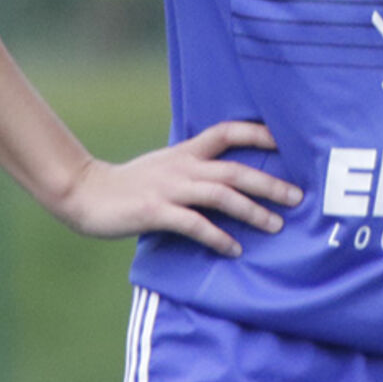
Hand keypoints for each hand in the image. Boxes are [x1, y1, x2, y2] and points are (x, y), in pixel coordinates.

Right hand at [50, 120, 301, 257]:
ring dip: (252, 211)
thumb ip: (195, 168)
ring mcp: (170, 188)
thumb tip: (231, 180)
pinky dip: (217, 236)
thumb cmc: (131, 184)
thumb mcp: (167, 166)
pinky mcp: (155, 212)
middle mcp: (183, 166)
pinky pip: (194, 224)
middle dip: (269, 183)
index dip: (259, 132)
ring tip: (275, 226)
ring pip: (221, 195)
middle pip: (235, 170)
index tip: (288, 140)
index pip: (228, 132)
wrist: (85, 192)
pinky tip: (234, 249)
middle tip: (297, 197)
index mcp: (186, 151)